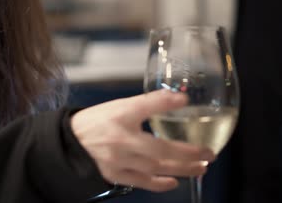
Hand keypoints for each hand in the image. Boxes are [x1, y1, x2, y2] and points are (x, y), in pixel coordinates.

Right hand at [71, 89, 214, 191]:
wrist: (72, 142)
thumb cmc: (98, 122)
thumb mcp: (121, 106)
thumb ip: (150, 102)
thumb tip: (179, 98)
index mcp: (120, 117)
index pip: (146, 107)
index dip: (165, 103)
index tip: (185, 101)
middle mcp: (120, 140)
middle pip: (159, 149)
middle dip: (187, 153)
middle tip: (209, 154)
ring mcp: (118, 160)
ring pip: (154, 167)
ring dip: (180, 169)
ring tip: (200, 168)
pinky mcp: (114, 174)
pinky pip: (141, 181)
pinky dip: (159, 184)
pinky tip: (173, 182)